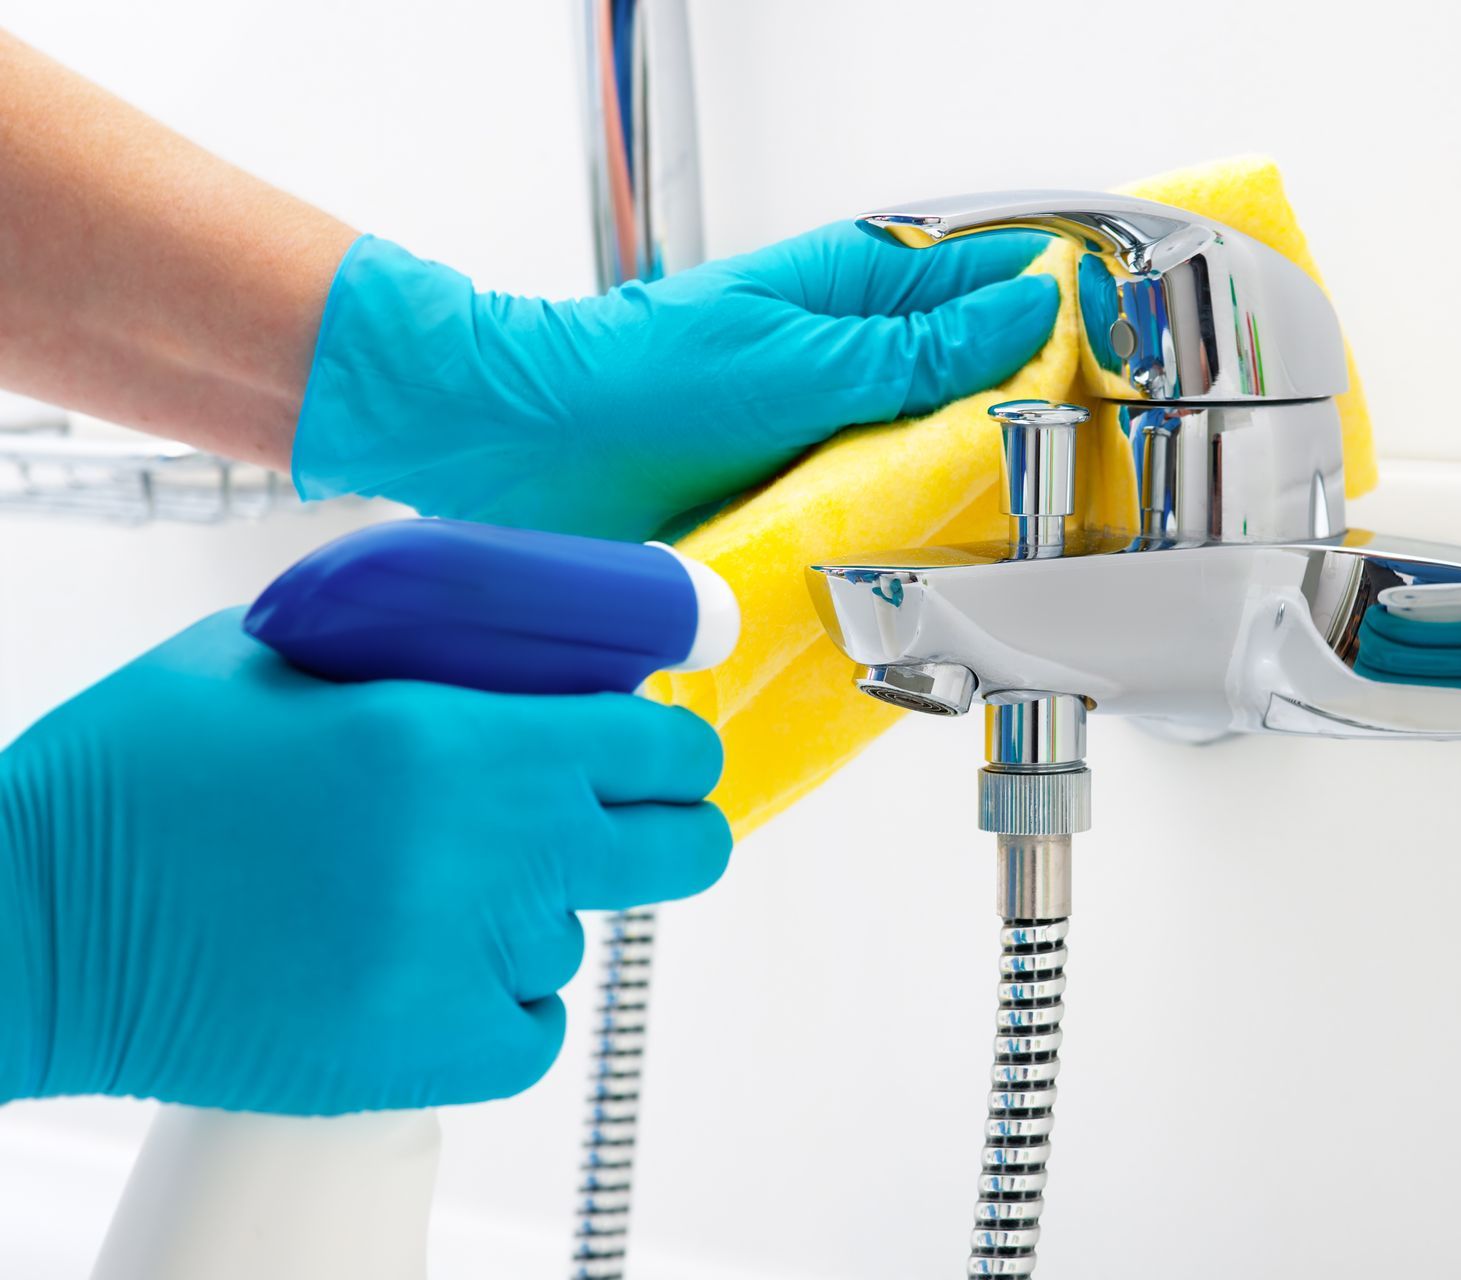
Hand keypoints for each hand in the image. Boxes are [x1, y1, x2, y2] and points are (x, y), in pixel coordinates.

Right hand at [0, 609, 728, 1113]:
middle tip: (606, 824)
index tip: (655, 753)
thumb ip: (423, 648)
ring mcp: (461, 967)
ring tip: (422, 893)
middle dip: (664, 828)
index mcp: (457, 741)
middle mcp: (484, 857)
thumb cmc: (144, 772)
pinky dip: (499, 1002)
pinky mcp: (426, 1060)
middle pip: (682, 851)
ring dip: (532, 912)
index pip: (661, 747)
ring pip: (580, 938)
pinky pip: (534, 1029)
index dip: (671, 748)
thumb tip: (533, 652)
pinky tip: (424, 964)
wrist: (31, 924)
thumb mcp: (285, 653)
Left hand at [293, 224, 1058, 540]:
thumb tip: (1033, 310)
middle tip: (1094, 468)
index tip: (1131, 361)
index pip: (1001, 282)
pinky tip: (949, 566)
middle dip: (1041, 418)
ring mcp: (834, 432)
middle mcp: (855, 359)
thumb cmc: (635, 382)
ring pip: (944, 454)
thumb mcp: (802, 360)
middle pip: (986, 378)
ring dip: (982, 489)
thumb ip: (921, 348)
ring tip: (1032, 527)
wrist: (523, 455)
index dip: (1071, 317)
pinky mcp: (807, 499)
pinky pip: (888, 514)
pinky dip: (920, 537)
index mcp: (860, 288)